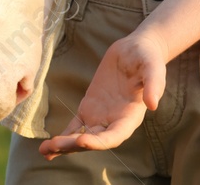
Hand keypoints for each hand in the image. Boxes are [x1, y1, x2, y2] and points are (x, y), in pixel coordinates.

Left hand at [38, 29, 167, 158]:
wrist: (136, 49)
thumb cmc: (148, 58)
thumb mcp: (153, 67)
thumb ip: (154, 84)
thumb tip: (153, 104)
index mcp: (130, 116)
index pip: (115, 136)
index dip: (99, 142)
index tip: (81, 140)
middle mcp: (115, 121)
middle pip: (94, 140)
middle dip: (74, 145)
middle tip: (54, 145)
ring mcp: (101, 116)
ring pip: (82, 135)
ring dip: (65, 145)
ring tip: (45, 150)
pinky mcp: (90, 107)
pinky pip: (75, 125)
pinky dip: (64, 135)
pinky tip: (48, 146)